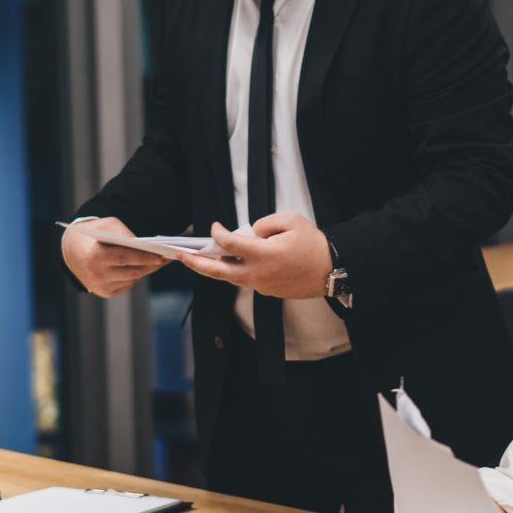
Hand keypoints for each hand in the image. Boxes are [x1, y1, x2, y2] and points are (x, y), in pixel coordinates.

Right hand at [61, 216, 171, 297]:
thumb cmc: (95, 234)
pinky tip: (146, 268)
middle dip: (150, 265)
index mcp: (94, 256)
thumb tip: (144, 246)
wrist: (74, 251)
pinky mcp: (106, 293)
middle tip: (166, 258)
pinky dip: (137, 276)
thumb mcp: (107, 226)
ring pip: (132, 279)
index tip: (160, 256)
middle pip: (131, 271)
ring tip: (160, 262)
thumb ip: (125, 233)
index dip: (143, 257)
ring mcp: (100, 287)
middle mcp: (96, 275)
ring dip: (147, 271)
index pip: (123, 258)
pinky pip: (128, 284)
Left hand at [181, 213, 333, 299]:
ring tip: (198, 261)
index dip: (218, 233)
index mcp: (263, 254)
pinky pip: (246, 281)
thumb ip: (265, 223)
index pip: (230, 244)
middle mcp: (258, 273)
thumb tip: (250, 232)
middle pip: (218, 272)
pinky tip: (229, 264)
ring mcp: (262, 285)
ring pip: (230, 279)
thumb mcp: (291, 221)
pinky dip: (234, 272)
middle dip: (196, 263)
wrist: (332, 271)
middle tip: (180, 256)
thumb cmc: (314, 245)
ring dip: (212, 270)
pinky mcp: (267, 291)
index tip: (215, 227)